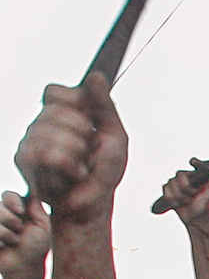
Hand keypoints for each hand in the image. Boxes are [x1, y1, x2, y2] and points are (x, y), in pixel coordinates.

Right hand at [0, 192, 49, 278]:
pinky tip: (2, 246)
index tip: (20, 212)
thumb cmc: (35, 247)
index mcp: (17, 209)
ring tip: (13, 241)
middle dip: (11, 220)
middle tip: (19, 231)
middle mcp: (3, 214)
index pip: (9, 195)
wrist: (25, 266)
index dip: (13, 201)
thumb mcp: (43, 226)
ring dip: (6, 232)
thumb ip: (37, 208)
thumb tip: (35, 188)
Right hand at [13, 74, 127, 222]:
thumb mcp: (114, 134)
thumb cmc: (105, 170)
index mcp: (60, 113)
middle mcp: (41, 123)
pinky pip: (46, 153)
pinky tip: (74, 175)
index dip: (75, 104)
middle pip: (56, 112)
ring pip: (51, 133)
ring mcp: (29, 141)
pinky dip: (69, 166)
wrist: (95, 203)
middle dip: (82, 134)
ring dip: (78, 154)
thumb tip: (97, 75)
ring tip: (82, 166)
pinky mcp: (23, 160)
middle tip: (89, 152)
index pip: (53, 91)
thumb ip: (105, 105)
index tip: (90, 122)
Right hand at [154, 161, 208, 223]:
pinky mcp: (169, 191)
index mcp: (199, 175)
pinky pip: (166, 189)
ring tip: (188, 201)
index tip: (194, 164)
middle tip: (193, 194)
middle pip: (180, 174)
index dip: (196, 163)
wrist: (198, 219)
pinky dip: (172, 197)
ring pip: (171, 183)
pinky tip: (178, 203)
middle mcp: (187, 177)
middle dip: (186, 186)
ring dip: (180, 195)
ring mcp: (177, 184)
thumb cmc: (207, 204)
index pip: (195, 163)